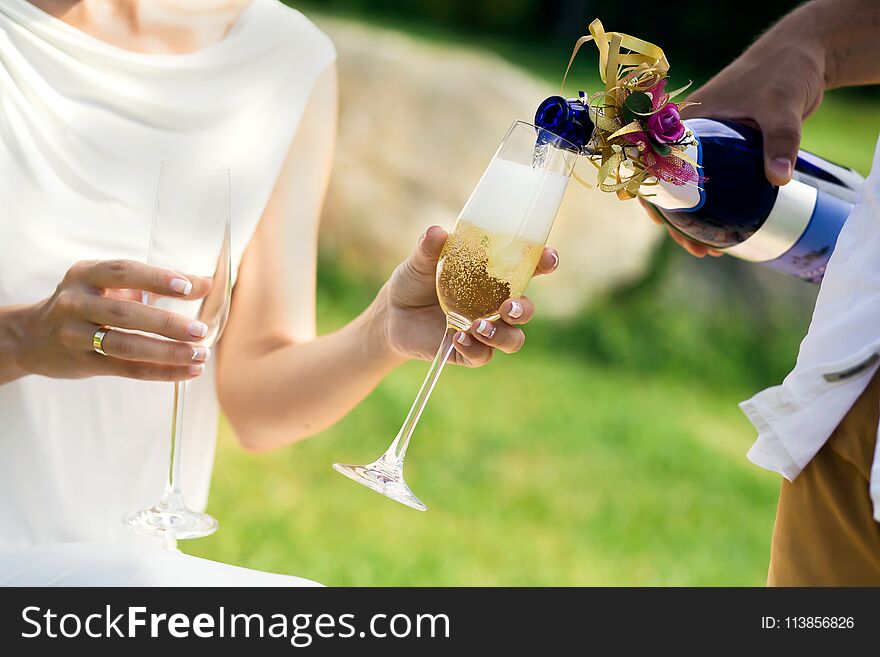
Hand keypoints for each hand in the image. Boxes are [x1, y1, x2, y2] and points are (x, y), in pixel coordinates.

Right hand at [14, 260, 212, 380]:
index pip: (123, 272)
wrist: (32, 337)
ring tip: (200, 355)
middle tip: (201, 331)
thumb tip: (208, 283)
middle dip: (167, 323)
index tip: (188, 287)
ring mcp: (75, 334)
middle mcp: (76, 302)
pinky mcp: (83, 363)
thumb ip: (158, 283)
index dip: (156, 279)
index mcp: (86, 274)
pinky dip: (161, 371)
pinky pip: (127, 369)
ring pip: (126, 345)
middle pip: (125, 313)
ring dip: (167, 352)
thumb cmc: (88, 304)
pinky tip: (188, 371)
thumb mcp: (112, 285)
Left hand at [375, 225, 558, 366]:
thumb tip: (436, 232)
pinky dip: (475, 348)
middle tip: (508, 306)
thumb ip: (428, 248)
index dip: (544, 263)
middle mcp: (494, 305)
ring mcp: (484, 329)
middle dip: (523, 309)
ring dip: (501, 334)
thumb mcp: (419, 262)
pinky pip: (483, 356)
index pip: (527, 269)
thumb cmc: (413, 282)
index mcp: (492, 277)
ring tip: (477, 326)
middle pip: (525, 310)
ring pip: (512, 339)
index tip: (549, 259)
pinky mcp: (468, 350)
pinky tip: (457, 338)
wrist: (392, 315)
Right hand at [644, 15, 825, 256]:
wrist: (803, 56)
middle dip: (678, 222)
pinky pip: (711, 186)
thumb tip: (778, 180)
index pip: (653, 162)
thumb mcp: (780, 107)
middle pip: (669, 185)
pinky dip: (714, 210)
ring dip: (695, 222)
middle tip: (696, 250)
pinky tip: (726, 232)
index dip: (652, 195)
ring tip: (710, 252)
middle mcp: (689, 135)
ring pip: (689, 190)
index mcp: (684, 120)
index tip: (661, 222)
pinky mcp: (726, 153)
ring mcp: (707, 146)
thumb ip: (780, 141)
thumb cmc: (782, 72)